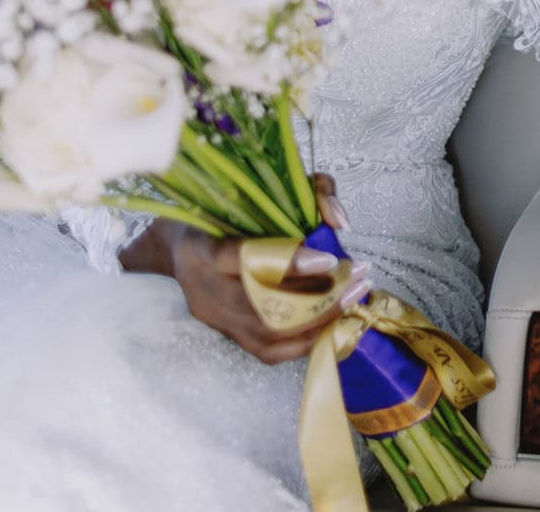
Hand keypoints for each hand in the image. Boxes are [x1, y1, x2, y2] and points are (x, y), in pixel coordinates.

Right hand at [120, 174, 365, 362]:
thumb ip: (309, 193)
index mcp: (203, 245)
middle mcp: (203, 287)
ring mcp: (212, 317)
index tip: (329, 259)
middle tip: (359, 280)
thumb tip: (338, 220)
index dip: (287, 263)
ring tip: (355, 299)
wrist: (180, 247)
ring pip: (269, 333)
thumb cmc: (229, 212)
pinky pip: (268, 351)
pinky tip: (334, 322)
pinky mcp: (224, 335)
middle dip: (319, 297)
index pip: (240, 258)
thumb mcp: (267, 189)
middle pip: (262, 305)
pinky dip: (305, 341)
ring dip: (320, 320)